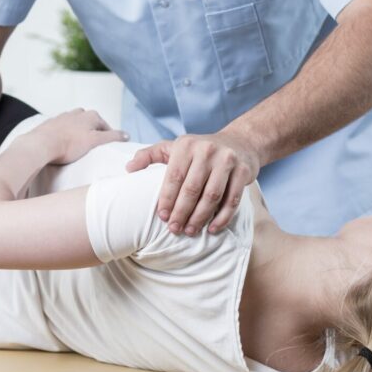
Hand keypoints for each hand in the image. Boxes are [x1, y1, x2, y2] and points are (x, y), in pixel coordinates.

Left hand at [27, 108, 127, 163]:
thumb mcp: (95, 141)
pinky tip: (65, 145)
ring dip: (80, 134)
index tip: (107, 149)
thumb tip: (126, 135)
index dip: (109, 138)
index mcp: (91, 115)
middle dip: (94, 135)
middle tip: (92, 149)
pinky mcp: (52, 124)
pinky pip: (64, 129)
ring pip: (77, 125)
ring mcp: (64, 117)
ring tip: (78, 147)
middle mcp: (78, 113)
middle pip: (91, 124)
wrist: (42, 144)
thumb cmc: (69, 144)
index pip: (106, 127)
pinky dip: (67, 135)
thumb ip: (112, 137)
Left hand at [125, 129, 260, 235]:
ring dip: (200, 217)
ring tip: (190, 230)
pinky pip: (232, 199)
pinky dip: (222, 217)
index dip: (167, 199)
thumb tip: (128, 169)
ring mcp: (227, 160)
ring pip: (211, 196)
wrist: (239, 141)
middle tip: (174, 229)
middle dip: (181, 212)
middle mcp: (206, 151)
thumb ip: (149, 156)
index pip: (173, 177)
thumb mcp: (172, 146)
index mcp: (186, 145)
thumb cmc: (199, 149)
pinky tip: (212, 228)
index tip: (162, 217)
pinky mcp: (243, 171)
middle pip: (192, 189)